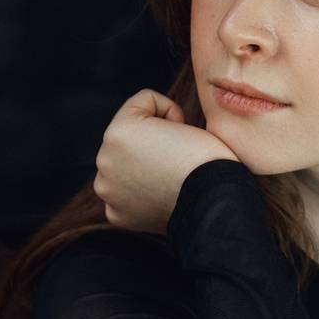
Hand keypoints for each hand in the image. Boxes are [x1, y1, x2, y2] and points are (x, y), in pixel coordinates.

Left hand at [94, 88, 240, 233]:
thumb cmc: (206, 159)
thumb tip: (143, 144)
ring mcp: (107, 189)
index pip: (146, 105)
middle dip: (152, 143)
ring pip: (125, 166)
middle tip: (177, 159)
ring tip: (169, 179)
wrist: (214, 202)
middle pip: (131, 138)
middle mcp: (104, 159)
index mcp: (118, 130)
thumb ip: (153, 123)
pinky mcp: (115, 214)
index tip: (185, 133)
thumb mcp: (181, 120)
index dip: (173, 116)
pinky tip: (160, 197)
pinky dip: (141, 196)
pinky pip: (125, 194)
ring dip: (143, 169)